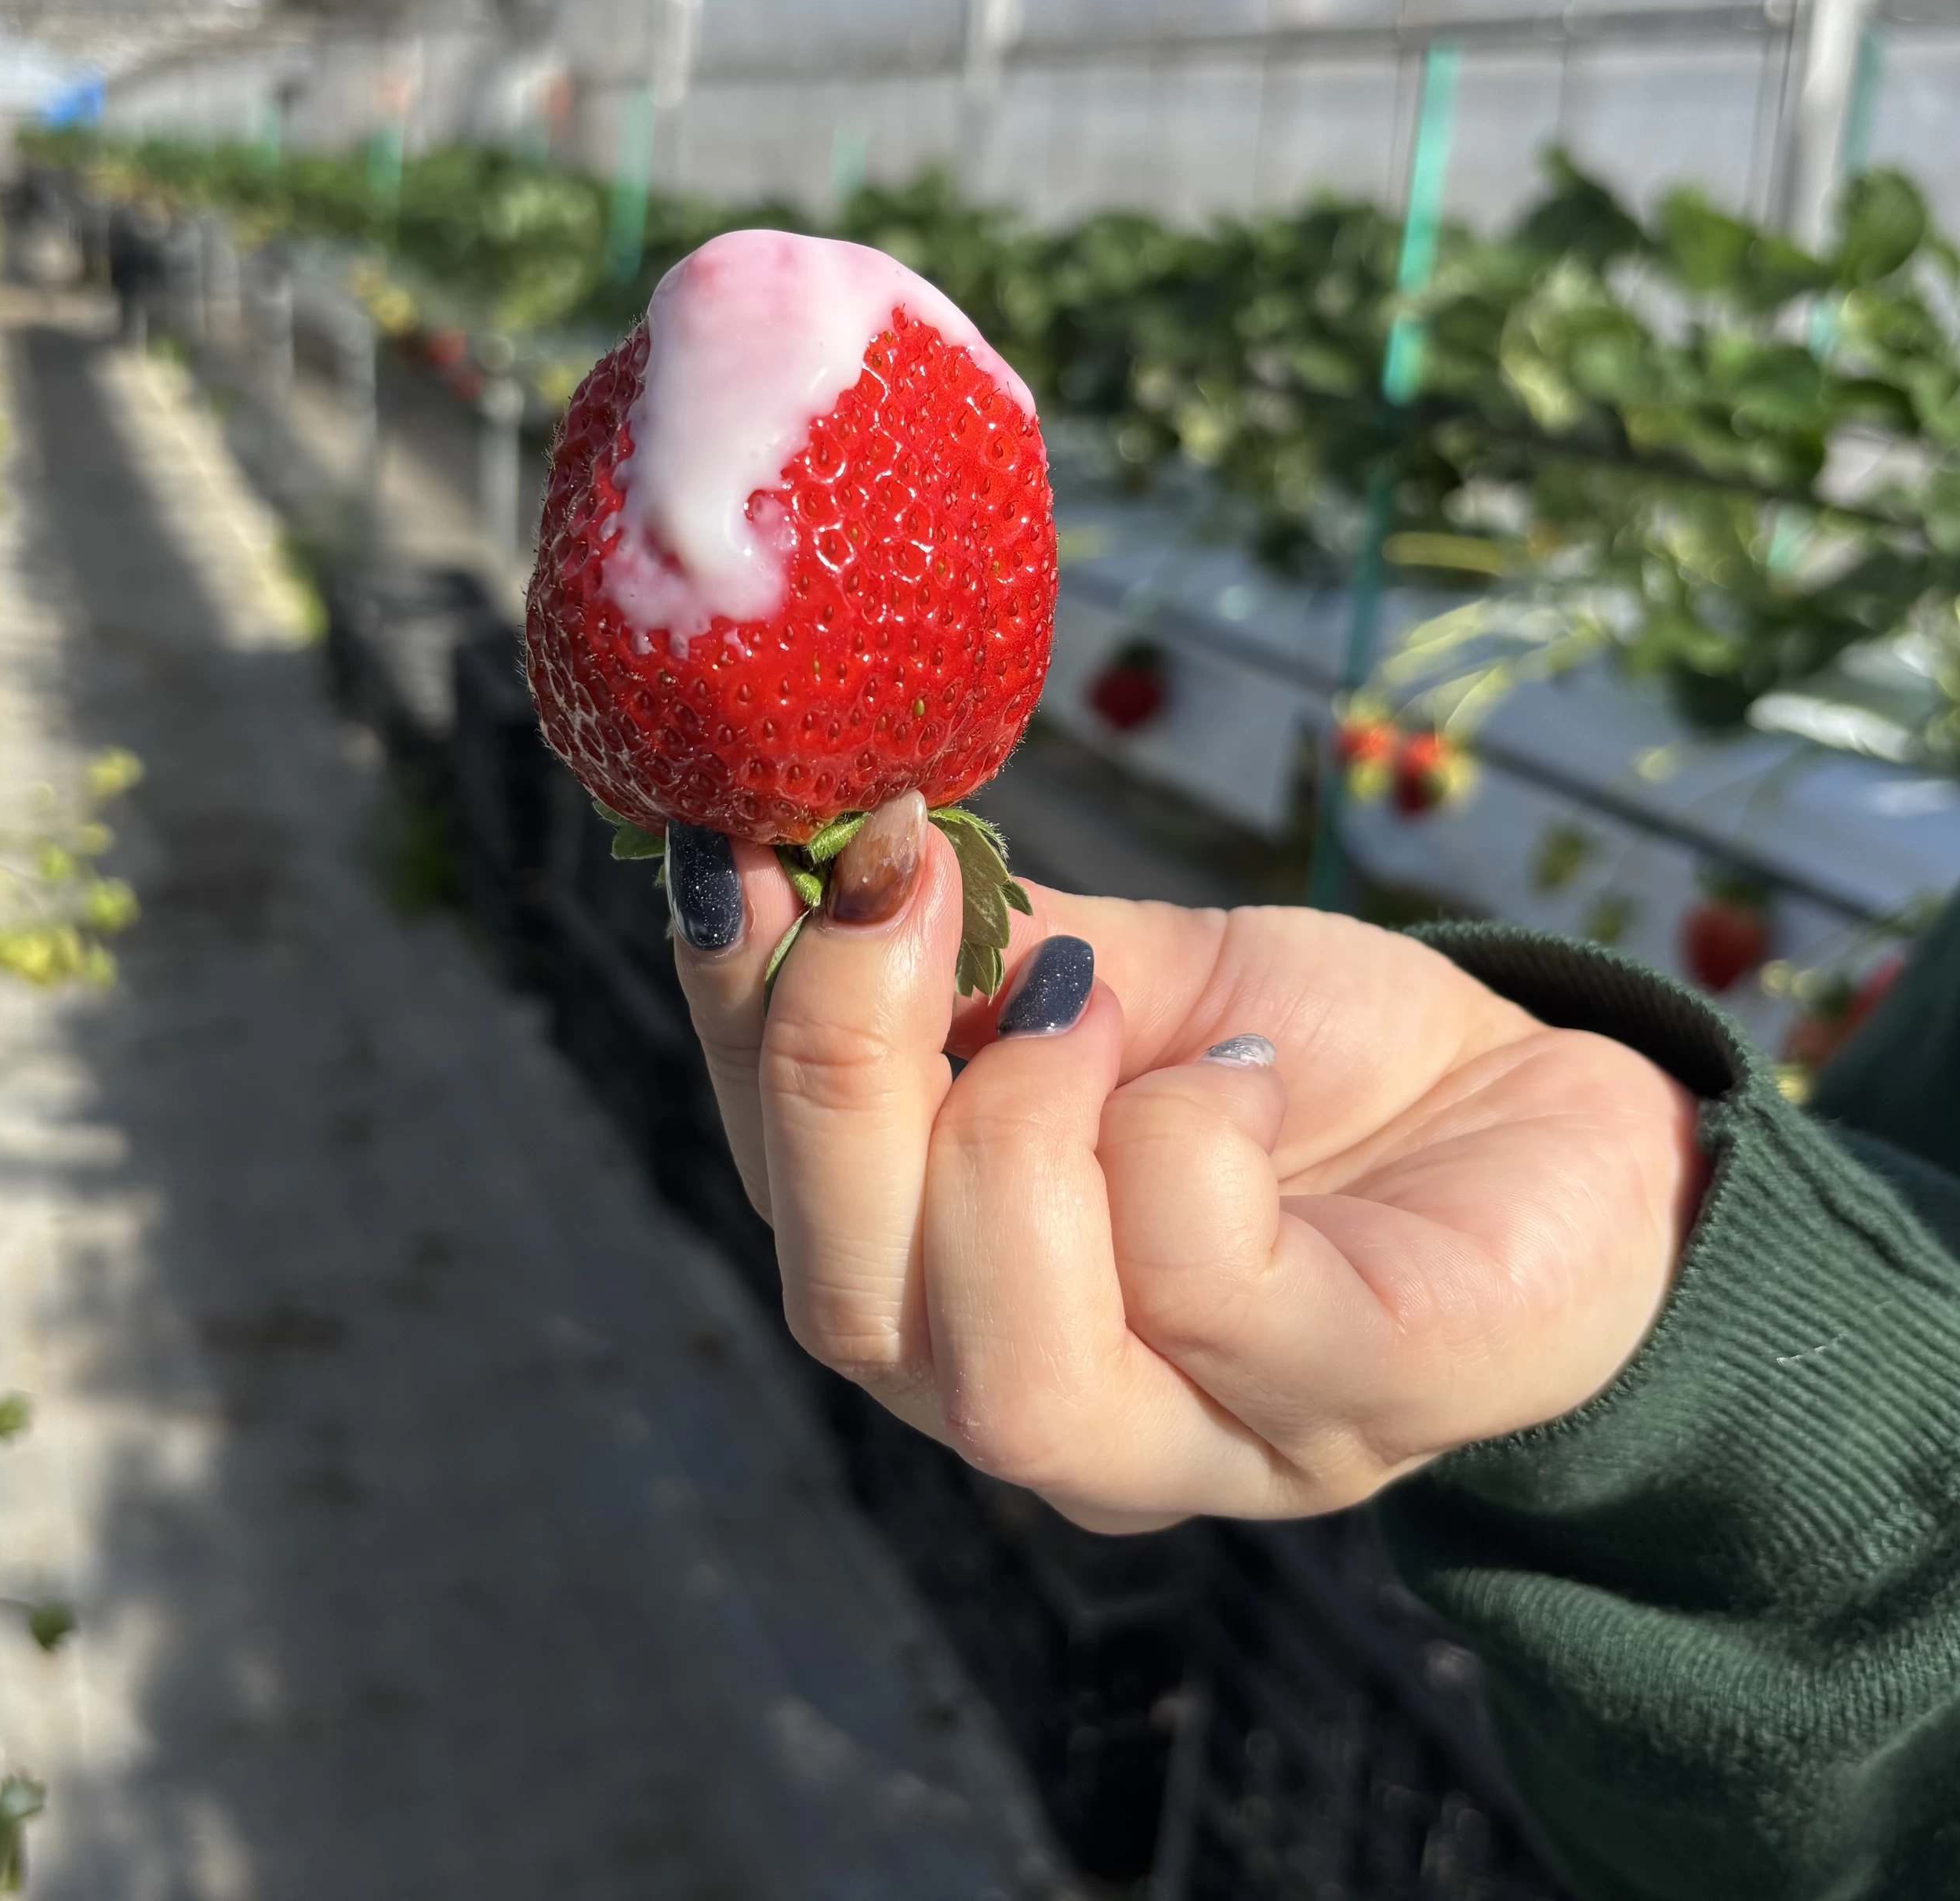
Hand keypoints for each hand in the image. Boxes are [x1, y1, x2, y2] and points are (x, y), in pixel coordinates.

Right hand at [667, 793, 1704, 1532]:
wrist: (1544, 1119)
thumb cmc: (1304, 1056)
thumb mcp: (1119, 971)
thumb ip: (974, 952)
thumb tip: (827, 846)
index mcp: (948, 1279)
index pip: (776, 1188)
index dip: (738, 1019)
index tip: (747, 846)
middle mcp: (1037, 1394)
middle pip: (847, 1310)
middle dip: (839, 1071)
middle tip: (905, 886)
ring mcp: (1193, 1436)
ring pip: (1002, 1373)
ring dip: (1015, 1133)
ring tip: (1092, 1001)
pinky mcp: (1351, 1399)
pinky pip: (1207, 1286)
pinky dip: (1192, 1132)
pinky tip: (1245, 1068)